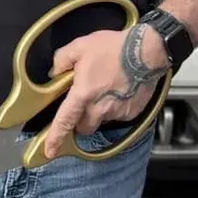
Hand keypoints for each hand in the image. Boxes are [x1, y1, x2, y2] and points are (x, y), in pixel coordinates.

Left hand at [39, 26, 168, 160]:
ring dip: (101, 111)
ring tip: (107, 88)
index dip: (54, 138)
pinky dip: (117, 107)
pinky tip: (120, 90)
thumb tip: (55, 71)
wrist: (147, 51)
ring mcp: (117, 112)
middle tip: (85, 102)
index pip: (64, 122)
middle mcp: (100, 108)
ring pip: (102, 120)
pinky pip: (119, 116)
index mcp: (83, 94)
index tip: (49, 151)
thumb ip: (62, 60)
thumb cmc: (116, 48)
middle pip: (84, 127)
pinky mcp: (132, 113)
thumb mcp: (80, 46)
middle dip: (81, 119)